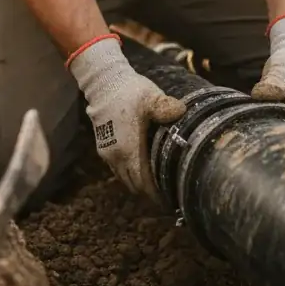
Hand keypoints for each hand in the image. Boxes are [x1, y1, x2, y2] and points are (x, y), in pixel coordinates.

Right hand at [69, 35, 186, 199]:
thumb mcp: (151, 98)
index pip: (143, 182)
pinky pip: (118, 170)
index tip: (170, 201)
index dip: (156, 195)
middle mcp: (116, 157)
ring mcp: (107, 154)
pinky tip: (142, 169)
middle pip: (134, 185)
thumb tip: (182, 111)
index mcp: (129, 150)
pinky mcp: (103, 148)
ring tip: (156, 185)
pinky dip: (130, 174)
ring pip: (124, 179)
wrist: (103, 83)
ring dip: (138, 184)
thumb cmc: (129, 92)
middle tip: (167, 195)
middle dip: (149, 193)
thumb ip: (166, 108)